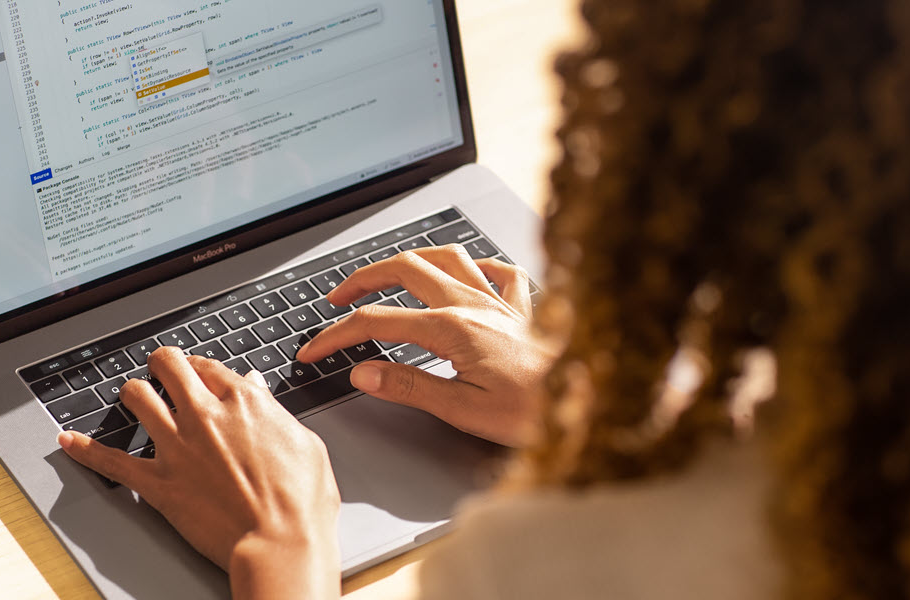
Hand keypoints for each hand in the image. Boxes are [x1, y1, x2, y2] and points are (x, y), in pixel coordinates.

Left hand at [57, 347, 340, 599]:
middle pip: (168, 366)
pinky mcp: (157, 482)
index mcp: (243, 402)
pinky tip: (68, 440)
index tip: (197, 374)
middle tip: (161, 371)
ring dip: (133, 393)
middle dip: (162, 365)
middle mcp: (204, 415)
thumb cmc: (302, 501)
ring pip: (136, 397)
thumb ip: (273, 411)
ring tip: (133, 396)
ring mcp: (177, 446)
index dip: (200, 368)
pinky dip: (85, 449)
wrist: (280, 543)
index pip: (208, 366)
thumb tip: (256, 389)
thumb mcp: (304, 442)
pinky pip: (111, 461)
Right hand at [297, 246, 555, 447]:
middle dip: (364, 278)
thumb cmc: (538, 413)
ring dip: (410, 260)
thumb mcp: (464, 411)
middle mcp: (474, 304)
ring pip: (446, 256)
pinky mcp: (524, 307)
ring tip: (388, 274)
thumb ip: (410, 386)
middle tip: (337, 298)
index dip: (337, 334)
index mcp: (452, 330)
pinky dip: (473, 266)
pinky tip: (466, 275)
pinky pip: (496, 269)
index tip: (315, 349)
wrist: (594, 403)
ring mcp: (499, 300)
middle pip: (405, 269)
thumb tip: (364, 371)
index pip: (377, 323)